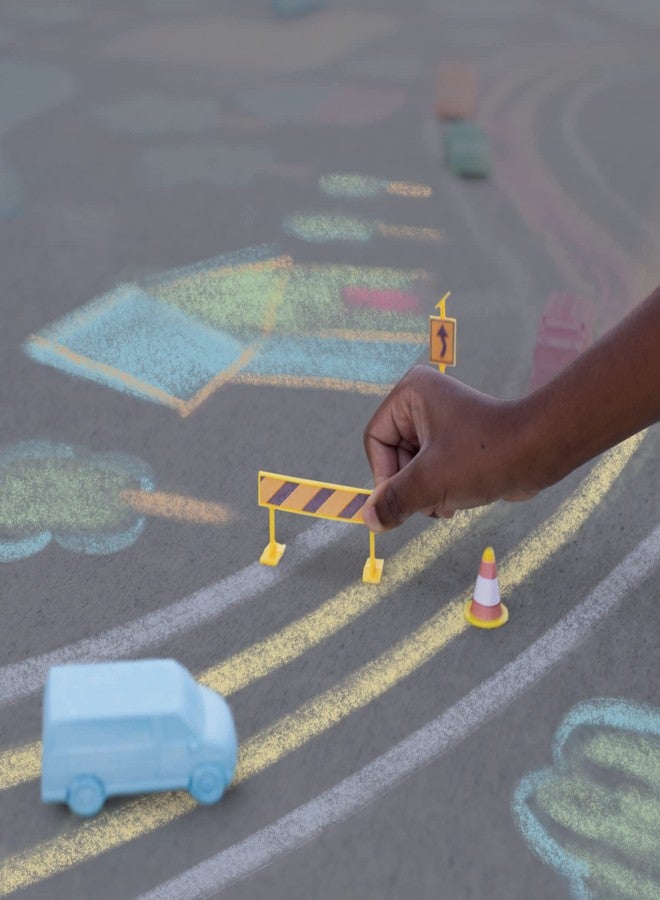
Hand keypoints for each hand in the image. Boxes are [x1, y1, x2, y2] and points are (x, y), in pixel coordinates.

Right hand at [362, 365, 534, 531]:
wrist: (540, 453)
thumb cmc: (485, 456)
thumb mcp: (431, 481)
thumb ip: (394, 501)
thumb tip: (369, 520)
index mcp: (410, 394)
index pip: (376, 440)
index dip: (384, 475)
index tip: (401, 500)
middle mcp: (422, 401)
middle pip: (394, 456)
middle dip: (410, 487)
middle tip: (430, 503)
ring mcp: (440, 421)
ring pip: (412, 468)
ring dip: (425, 493)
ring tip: (447, 503)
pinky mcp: (457, 440)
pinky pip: (432, 469)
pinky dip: (438, 489)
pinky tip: (455, 503)